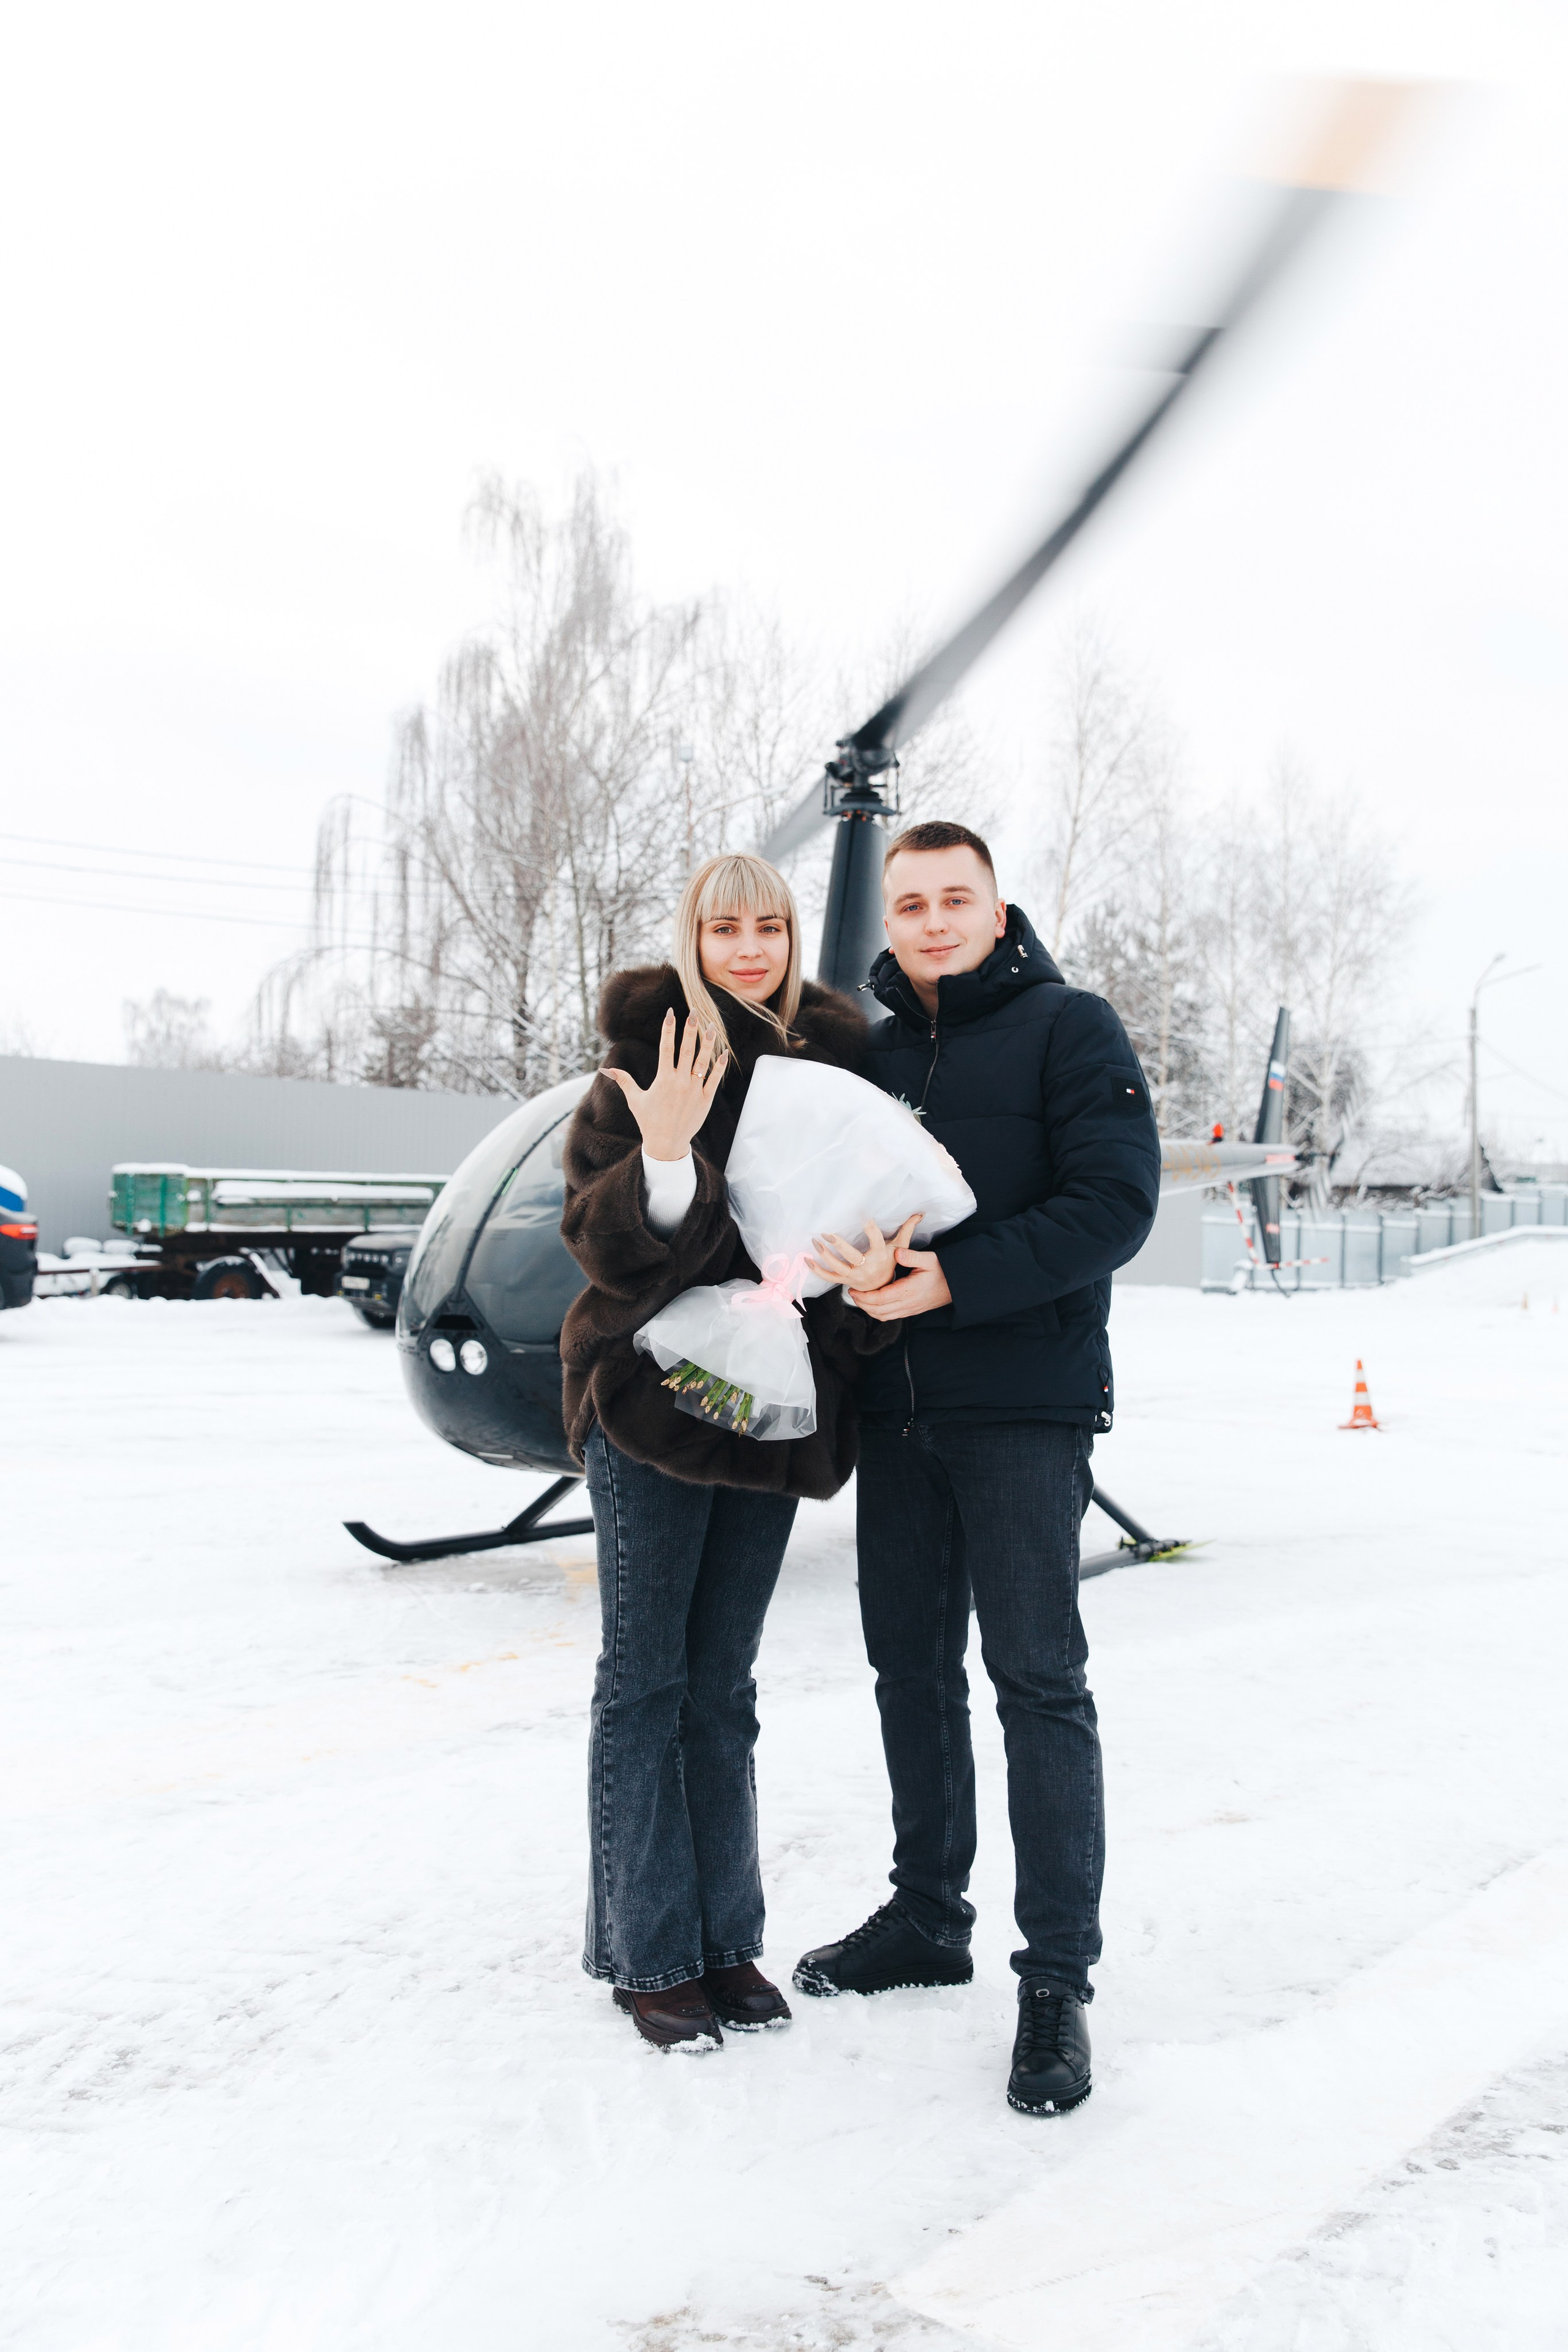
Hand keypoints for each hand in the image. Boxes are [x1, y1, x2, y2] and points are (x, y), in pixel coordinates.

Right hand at [602, 1009, 726, 1159]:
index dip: (668, 1028)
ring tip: (712, 1026)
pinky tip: (723, 1053)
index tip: (671, 1013)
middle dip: (690, 1029)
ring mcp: (694, 1090)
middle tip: (695, 1012)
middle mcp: (680, 1082)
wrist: (666, 1145)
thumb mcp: (635, 1100)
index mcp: (663, 1079)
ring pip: (703, 1062)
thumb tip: (605, 1069)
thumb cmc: (649, 1121)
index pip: (666, 1047)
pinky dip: (719, 1066)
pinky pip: (714, 1080)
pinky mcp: (705, 1100)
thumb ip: (623, 1081)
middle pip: (686, 1050)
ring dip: (707, 1043)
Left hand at [807, 1214, 920, 1291]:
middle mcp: (867, 1267)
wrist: (887, 1291)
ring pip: (837, 1267)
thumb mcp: (900, 1247)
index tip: (863, 1216)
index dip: (869, 1228)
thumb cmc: (891, 1264)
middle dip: (838, 1244)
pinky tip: (807, 1260)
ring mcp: (855, 1276)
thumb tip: (919, 1214)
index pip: (875, 1239)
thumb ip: (907, 1229)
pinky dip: (817, 1270)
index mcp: (880, 1256)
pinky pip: (829, 1277)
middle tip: (827, 1233)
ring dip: (824, 1255)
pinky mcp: (846, 1282)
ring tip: (815, 1241)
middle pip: (851, 1256)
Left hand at [850, 1246, 952, 1321]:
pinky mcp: (911, 1311)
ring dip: (869, 1309)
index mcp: (908, 1291)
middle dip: (862, 1304)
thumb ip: (912, 1256)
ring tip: (860, 1298)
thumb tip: (897, 1253)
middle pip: (878, 1310)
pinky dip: (878, 1312)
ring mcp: (909, 1310)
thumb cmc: (943, 1271)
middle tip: (852, 1293)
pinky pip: (890, 1316)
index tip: (853, 1290)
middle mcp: (907, 1304)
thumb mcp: (929, 1259)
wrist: (956, 1286)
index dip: (863, 1296)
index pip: (880, 1299)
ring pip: (883, 1316)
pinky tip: (873, 1303)